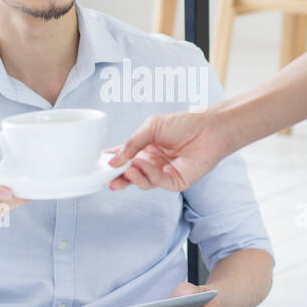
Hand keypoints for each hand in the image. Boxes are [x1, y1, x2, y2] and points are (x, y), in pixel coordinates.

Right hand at [106, 109, 230, 192]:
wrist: (210, 128)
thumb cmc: (184, 124)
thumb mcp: (151, 127)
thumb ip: (132, 143)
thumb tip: (113, 160)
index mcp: (145, 149)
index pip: (123, 157)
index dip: (110, 162)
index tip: (97, 164)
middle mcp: (152, 163)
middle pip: (129, 175)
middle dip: (117, 177)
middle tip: (107, 177)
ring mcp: (163, 174)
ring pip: (141, 182)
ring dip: (133, 175)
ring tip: (130, 166)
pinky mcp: (175, 182)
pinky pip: (156, 183)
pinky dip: (149, 175)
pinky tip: (146, 164)